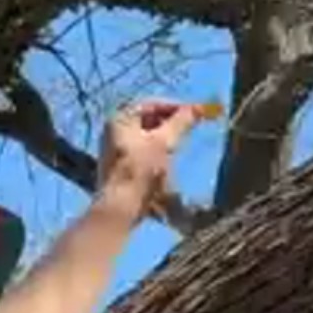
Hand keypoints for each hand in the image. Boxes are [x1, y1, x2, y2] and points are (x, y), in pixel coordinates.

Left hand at [98, 99, 200, 217]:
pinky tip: (166, 166)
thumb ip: (181, 122)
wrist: (120, 207)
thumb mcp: (163, 142)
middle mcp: (114, 131)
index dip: (174, 107)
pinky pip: (143, 153)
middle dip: (171, 124)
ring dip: (165, 140)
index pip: (151, 104)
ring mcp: (116, 150)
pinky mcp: (121, 167)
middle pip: (148, 120)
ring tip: (178, 148)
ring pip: (147, 137)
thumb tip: (198, 108)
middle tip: (189, 128)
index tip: (194, 113)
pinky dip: (157, 154)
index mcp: (119, 120)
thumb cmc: (140, 171)